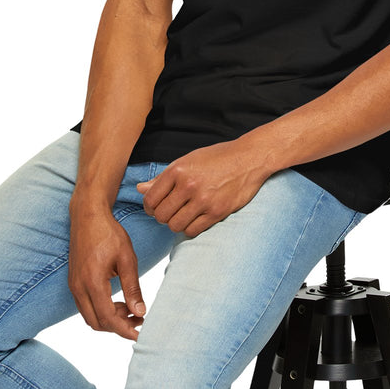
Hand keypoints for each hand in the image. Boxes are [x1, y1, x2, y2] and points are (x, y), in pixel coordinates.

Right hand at [67, 200, 145, 340]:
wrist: (88, 216)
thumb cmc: (109, 233)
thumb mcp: (127, 258)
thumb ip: (132, 287)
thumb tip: (140, 313)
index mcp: (92, 282)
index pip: (107, 318)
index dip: (124, 330)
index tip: (140, 334)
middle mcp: (79, 287)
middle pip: (96, 323)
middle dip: (118, 327)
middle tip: (139, 321)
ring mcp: (74, 285)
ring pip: (90, 316)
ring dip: (110, 319)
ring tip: (131, 311)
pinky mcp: (74, 282)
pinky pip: (86, 306)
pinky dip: (102, 310)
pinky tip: (118, 301)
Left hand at [136, 139, 269, 237]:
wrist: (249, 158)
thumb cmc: (217, 158)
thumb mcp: (188, 160)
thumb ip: (163, 177)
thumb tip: (140, 189)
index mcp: (178, 169)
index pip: (150, 199)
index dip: (149, 207)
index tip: (155, 207)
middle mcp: (188, 185)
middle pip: (161, 215)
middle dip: (162, 216)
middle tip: (170, 212)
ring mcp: (203, 200)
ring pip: (175, 225)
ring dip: (176, 223)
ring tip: (183, 215)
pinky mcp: (217, 212)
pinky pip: (192, 231)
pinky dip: (190, 228)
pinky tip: (195, 219)